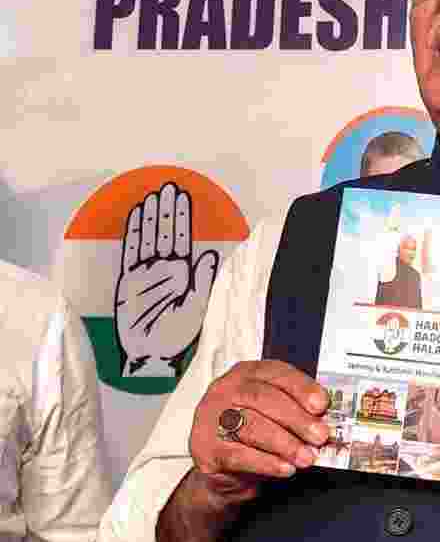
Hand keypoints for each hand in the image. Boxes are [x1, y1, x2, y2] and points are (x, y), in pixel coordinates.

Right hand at [114, 182, 220, 376]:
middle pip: (165, 233)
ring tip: (153, 196)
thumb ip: (203, 281)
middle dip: (167, 210)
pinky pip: (130, 253)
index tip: (183, 197)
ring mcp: (144, 273)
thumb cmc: (177, 335)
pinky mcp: (127, 281)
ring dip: (150, 218)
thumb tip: (210, 254)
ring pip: (148, 238)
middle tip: (168, 187)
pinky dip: (132, 235)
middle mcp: (164, 269)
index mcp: (183, 273)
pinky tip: (134, 217)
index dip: (182, 218)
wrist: (151, 354)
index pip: (182, 238)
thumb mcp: (198, 308)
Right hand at [185, 361, 329, 510]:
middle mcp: (225, 390)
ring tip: (307, 457)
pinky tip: (285, 468)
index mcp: (247, 374)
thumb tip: (327, 419)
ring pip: (252, 426)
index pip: (277, 374)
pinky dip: (266, 463)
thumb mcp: (277, 416)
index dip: (302, 388)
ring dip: (285, 443)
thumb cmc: (257, 436)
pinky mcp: (204, 447)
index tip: (322, 405)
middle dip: (297, 419)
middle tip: (320, 436)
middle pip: (264, 399)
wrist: (225, 472)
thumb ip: (298, 410)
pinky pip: (239, 455)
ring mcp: (210, 418)